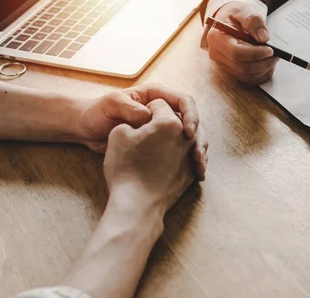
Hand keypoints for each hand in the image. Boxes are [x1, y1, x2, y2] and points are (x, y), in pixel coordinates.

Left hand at [72, 83, 208, 179]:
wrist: (88, 130)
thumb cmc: (98, 112)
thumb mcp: (112, 105)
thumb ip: (129, 108)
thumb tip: (149, 116)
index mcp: (157, 96)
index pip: (185, 102)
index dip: (191, 116)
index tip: (188, 134)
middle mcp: (165, 111)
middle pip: (194, 121)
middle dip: (199, 139)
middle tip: (198, 157)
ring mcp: (165, 129)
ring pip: (192, 139)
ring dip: (199, 152)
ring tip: (199, 168)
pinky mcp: (163, 145)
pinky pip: (183, 151)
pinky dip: (190, 162)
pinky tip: (194, 173)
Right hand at [103, 99, 194, 216]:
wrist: (137, 204)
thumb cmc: (125, 168)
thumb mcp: (118, 134)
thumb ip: (131, 119)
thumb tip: (141, 122)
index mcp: (169, 122)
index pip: (158, 104)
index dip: (146, 109)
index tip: (139, 119)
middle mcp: (186, 136)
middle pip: (177, 119)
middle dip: (164, 121)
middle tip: (150, 129)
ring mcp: (191, 156)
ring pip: (188, 137)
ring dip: (178, 136)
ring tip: (164, 142)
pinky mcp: (191, 173)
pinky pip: (191, 156)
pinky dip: (182, 154)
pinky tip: (173, 158)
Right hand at [205, 1, 277, 83]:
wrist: (229, 21)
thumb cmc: (235, 14)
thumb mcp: (244, 10)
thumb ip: (253, 21)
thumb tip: (264, 38)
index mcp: (217, 38)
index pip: (236, 53)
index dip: (255, 54)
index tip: (270, 49)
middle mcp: (217, 54)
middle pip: (242, 67)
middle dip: (263, 63)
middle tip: (276, 54)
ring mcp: (223, 64)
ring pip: (247, 75)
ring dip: (264, 68)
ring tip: (273, 56)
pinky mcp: (231, 70)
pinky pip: (249, 78)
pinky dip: (261, 73)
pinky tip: (267, 62)